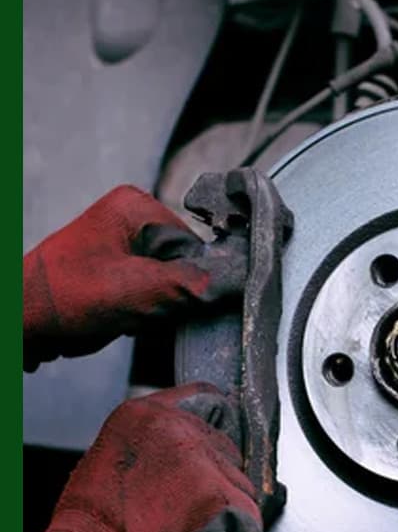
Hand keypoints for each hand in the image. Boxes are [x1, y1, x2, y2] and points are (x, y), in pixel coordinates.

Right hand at [22, 383, 262, 531]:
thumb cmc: (90, 528)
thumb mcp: (112, 457)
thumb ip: (157, 442)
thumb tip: (188, 445)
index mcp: (148, 414)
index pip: (209, 399)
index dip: (215, 423)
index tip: (215, 441)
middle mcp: (182, 429)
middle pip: (227, 446)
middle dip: (217, 473)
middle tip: (187, 506)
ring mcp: (207, 462)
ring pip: (241, 480)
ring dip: (227, 504)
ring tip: (189, 528)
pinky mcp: (226, 498)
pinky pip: (250, 514)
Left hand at [23, 185, 245, 370]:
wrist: (20, 324)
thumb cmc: (61, 298)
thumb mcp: (136, 291)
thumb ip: (192, 285)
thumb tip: (241, 281)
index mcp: (137, 207)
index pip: (196, 248)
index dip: (192, 282)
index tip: (172, 304)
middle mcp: (133, 219)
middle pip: (186, 267)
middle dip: (170, 298)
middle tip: (141, 311)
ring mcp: (125, 244)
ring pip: (172, 285)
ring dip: (157, 308)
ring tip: (126, 314)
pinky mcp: (121, 269)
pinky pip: (154, 293)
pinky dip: (145, 312)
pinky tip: (124, 318)